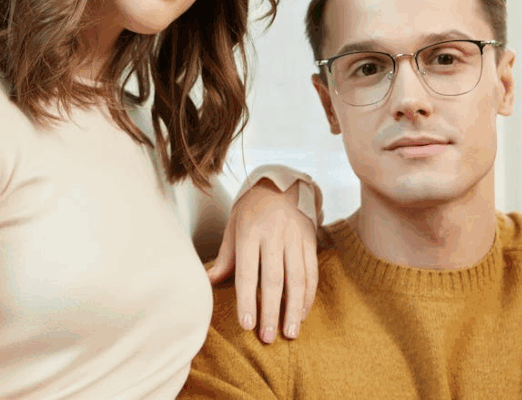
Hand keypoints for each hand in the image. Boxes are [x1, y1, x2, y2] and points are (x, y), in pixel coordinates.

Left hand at [206, 178, 318, 343]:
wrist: (282, 184)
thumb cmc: (252, 208)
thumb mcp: (234, 225)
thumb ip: (226, 256)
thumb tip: (209, 281)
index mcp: (250, 232)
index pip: (247, 272)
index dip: (247, 300)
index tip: (247, 325)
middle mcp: (274, 235)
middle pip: (273, 279)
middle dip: (271, 311)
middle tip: (267, 337)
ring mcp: (295, 238)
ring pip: (297, 278)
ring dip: (294, 309)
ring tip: (290, 332)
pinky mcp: (310, 240)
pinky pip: (312, 272)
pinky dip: (308, 295)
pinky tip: (303, 313)